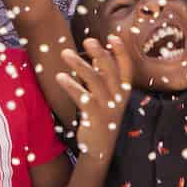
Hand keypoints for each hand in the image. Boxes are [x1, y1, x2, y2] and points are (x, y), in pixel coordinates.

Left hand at [55, 37, 133, 160]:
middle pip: (110, 70)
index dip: (121, 52)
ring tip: (65, 53)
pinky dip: (70, 85)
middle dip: (99, 53)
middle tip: (87, 41)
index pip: (126, 68)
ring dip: (79, 64)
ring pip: (94, 80)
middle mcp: (118, 97)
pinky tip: (60, 77)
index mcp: (123, 92)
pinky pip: (81, 96)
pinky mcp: (94, 116)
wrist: (100, 149)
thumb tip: (99, 58)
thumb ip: (104, 79)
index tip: (113, 37)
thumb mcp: (108, 98)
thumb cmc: (103, 119)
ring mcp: (107, 107)